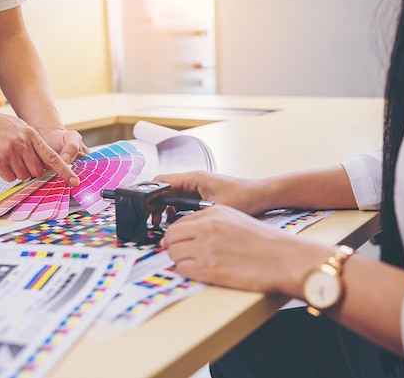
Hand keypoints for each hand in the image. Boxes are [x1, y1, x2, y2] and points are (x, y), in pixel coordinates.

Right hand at [0, 108, 80, 183]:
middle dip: (30, 171)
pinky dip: (4, 173)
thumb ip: (32, 142)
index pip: (53, 157)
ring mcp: (10, 152)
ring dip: (15, 171)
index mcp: (31, 135)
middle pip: (37, 171)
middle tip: (18, 160)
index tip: (75, 181)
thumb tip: (43, 160)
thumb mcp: (18, 127)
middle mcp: (23, 144)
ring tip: (5, 156)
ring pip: (22, 175)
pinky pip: (8, 177)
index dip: (65, 171)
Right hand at [151, 171, 268, 224]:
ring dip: (163, 208)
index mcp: (193, 178)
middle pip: (163, 189)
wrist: (262, 195)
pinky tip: (174, 222)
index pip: (161, 181)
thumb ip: (193, 215)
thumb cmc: (244, 197)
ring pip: (171, 195)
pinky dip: (174, 210)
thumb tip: (174, 224)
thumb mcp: (215, 208)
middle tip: (147, 219)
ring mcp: (197, 187)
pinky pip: (181, 201)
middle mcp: (193, 180)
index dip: (148, 193)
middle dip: (153, 203)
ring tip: (158, 223)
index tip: (141, 207)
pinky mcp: (202, 195)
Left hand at [161, 204, 299, 292]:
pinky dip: (187, 272)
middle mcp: (206, 227)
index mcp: (213, 213)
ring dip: (181, 260)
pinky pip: (181, 270)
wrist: (283, 259)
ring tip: (197, 264)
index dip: (178, 235)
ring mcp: (206, 248)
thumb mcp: (235, 219)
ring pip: (173, 254)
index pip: (179, 222)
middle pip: (171, 236)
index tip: (180, 242)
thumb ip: (211, 223)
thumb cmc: (265, 242)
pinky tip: (202, 271)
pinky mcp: (208, 269)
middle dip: (174, 246)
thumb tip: (189, 234)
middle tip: (184, 254)